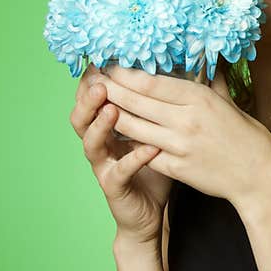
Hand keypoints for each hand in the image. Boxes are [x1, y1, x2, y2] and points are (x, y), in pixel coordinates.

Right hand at [69, 62, 173, 244]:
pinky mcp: (113, 187)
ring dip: (101, 124)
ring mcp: (104, 165)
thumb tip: (187, 70)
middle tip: (101, 79)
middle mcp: (101, 143)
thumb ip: (164, 104)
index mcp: (110, 126)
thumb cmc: (157, 166)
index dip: (95, 79)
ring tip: (112, 109)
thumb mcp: (159, 131)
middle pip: (83, 115)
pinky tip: (148, 149)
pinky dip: (133, 159)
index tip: (105, 59)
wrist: (151, 212)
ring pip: (90, 142)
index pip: (95, 97)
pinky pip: (119, 171)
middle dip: (90, 96)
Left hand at [92, 63, 270, 207]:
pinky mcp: (176, 169)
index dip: (124, 74)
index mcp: (198, 98)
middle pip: (134, 102)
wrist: (258, 174)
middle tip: (94, 81)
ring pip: (131, 128)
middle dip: (110, 91)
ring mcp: (179, 146)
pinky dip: (129, 144)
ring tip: (98, 106)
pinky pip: (142, 153)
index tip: (109, 66)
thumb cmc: (245, 135)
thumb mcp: (226, 101)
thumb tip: (201, 55)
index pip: (149, 83)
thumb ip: (209, 79)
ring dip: (111, 116)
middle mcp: (185, 120)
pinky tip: (117, 136)